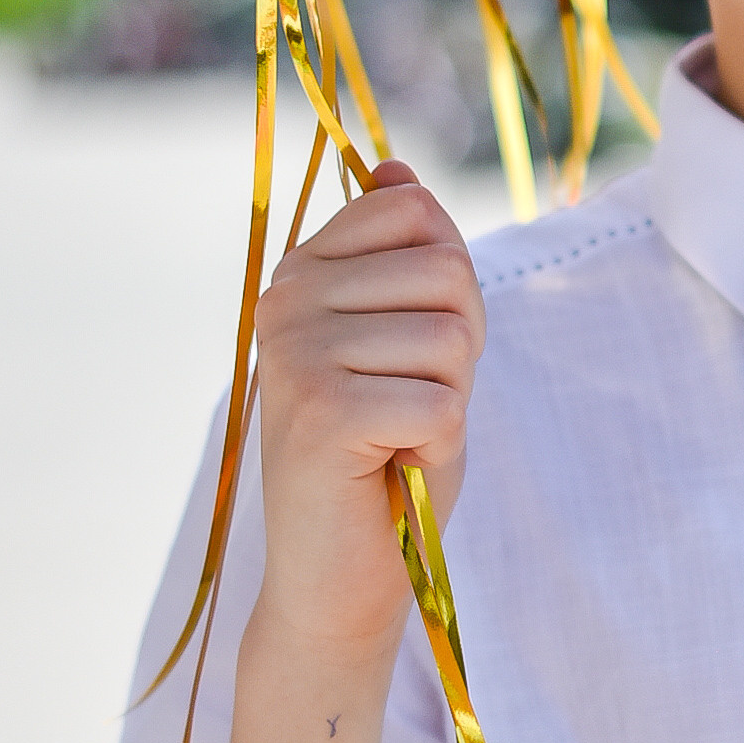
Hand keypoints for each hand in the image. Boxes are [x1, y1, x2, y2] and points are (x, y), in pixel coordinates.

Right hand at [252, 162, 484, 654]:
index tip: (411, 349)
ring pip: (449, 338)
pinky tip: (393, 469)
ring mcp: (294, 354)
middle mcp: (285, 300)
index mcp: (302, 271)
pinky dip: (439, 445)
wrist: (340, 576)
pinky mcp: (319, 413)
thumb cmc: (387, 457)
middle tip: (410, 406)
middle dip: (459, 348)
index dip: (451, 287)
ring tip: (397, 438)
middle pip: (446, 271)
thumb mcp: (409, 340)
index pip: (419, 214)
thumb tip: (394, 166)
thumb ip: (406, 255)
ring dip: (449, 401)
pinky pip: (438, 402)